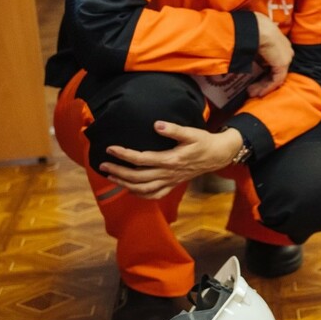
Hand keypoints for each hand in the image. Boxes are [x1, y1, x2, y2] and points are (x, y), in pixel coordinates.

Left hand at [99, 122, 243, 199]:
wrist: (217, 155)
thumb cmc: (203, 142)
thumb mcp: (191, 133)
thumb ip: (173, 129)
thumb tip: (156, 124)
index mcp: (170, 160)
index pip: (141, 159)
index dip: (124, 154)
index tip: (110, 148)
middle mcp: (168, 173)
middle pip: (137, 177)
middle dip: (118, 171)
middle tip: (103, 164)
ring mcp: (170, 181)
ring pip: (143, 188)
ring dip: (125, 184)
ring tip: (111, 176)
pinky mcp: (173, 184)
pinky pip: (154, 195)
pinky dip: (140, 194)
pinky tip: (130, 189)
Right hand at [250, 11, 292, 97]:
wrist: (257, 28)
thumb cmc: (252, 30)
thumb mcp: (254, 42)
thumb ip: (255, 52)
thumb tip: (247, 59)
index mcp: (280, 44)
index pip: (273, 62)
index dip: (263, 72)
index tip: (253, 79)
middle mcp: (286, 51)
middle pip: (275, 71)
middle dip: (263, 82)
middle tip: (252, 90)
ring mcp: (286, 57)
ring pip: (276, 77)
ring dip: (263, 86)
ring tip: (252, 93)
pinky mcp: (283, 64)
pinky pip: (277, 80)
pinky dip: (267, 87)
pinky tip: (259, 93)